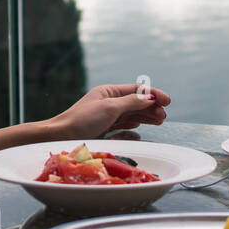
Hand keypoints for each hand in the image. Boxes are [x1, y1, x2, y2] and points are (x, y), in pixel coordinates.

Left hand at [47, 83, 169, 140]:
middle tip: (164, 116)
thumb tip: (150, 96)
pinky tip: (139, 132)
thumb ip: (132, 102)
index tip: (168, 101)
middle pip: (136, 103)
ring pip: (131, 115)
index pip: (136, 90)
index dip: (153, 94)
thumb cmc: (83, 120)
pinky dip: (132, 129)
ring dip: (145, 117)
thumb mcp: (110, 108)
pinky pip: (122, 128)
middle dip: (151, 107)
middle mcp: (108, 103)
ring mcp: (106, 117)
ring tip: (159, 121)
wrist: (60, 137)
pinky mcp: (103, 131)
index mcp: (108, 92)